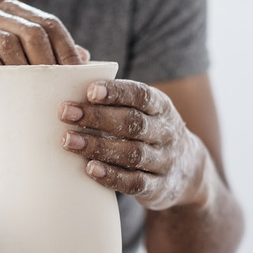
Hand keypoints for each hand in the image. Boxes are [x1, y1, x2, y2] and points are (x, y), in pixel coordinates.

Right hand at [0, 0, 88, 112]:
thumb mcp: (13, 67)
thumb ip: (44, 59)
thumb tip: (85, 58)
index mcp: (14, 13)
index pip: (50, 24)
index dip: (67, 49)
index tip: (77, 76)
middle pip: (34, 30)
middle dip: (49, 61)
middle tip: (57, 90)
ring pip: (9, 41)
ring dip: (24, 70)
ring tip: (34, 94)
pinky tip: (2, 87)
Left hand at [59, 80, 208, 210]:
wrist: (187, 171)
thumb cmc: (148, 131)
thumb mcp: (144, 111)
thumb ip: (116, 96)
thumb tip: (75, 64)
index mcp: (161, 107)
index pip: (141, 95)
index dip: (116, 92)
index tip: (89, 90)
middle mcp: (166, 132)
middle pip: (133, 123)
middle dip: (97, 117)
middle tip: (65, 113)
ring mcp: (164, 161)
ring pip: (132, 153)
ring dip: (97, 146)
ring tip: (68, 141)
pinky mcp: (157, 187)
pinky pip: (134, 182)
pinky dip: (112, 176)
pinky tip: (90, 169)